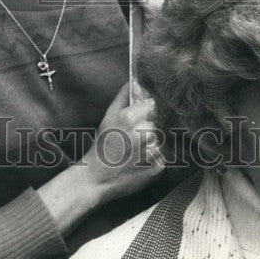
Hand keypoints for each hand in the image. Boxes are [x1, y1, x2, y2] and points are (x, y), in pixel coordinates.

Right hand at [75, 83, 164, 205]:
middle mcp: (145, 133)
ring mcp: (153, 151)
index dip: (148, 111)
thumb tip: (132, 80)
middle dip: (150, 128)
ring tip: (137, 151)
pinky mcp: (158, 168)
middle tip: (135, 138)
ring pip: (162, 140)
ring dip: (154, 143)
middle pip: (158, 122)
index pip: (153, 105)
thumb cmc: (101, 146)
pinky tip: (140, 161)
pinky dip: (155, 158)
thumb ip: (122, 96)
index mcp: (132, 117)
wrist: (96, 178)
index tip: (142, 117)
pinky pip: (163, 157)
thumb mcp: (108, 116)